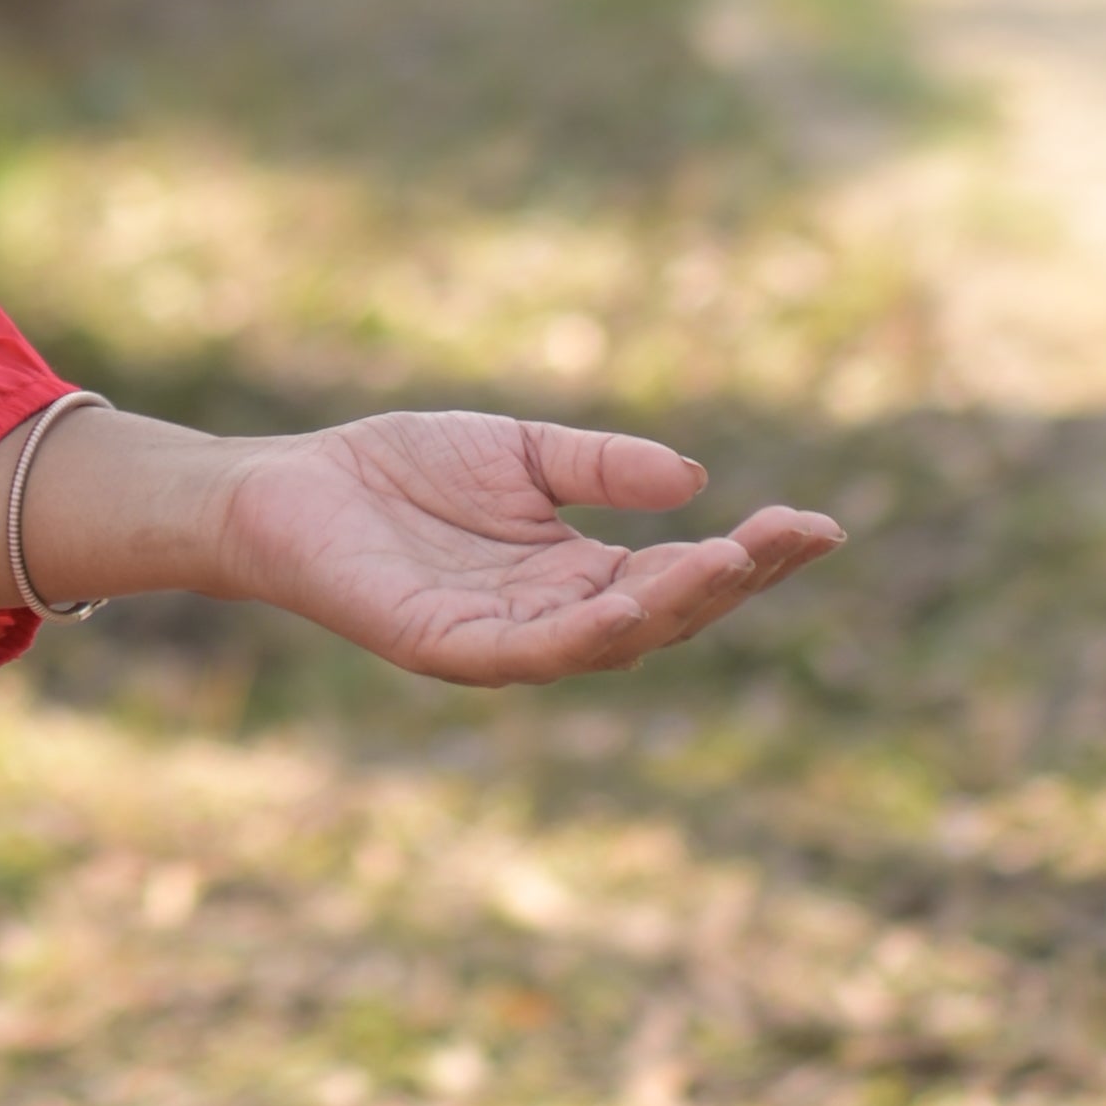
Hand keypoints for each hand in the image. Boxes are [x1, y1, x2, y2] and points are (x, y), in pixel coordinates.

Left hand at [208, 408, 843, 681]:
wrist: (286, 487)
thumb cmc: (399, 472)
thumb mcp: (516, 452)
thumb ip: (597, 467)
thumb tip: (693, 480)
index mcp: (577, 572)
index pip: (682, 570)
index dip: (751, 555)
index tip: (818, 527)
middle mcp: (553, 617)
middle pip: (664, 611)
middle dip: (734, 578)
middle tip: (795, 537)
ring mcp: (503, 641)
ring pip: (607, 638)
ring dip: (671, 603)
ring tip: (730, 561)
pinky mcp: (445, 648)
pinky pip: (524, 653)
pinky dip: (578, 634)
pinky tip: (621, 605)